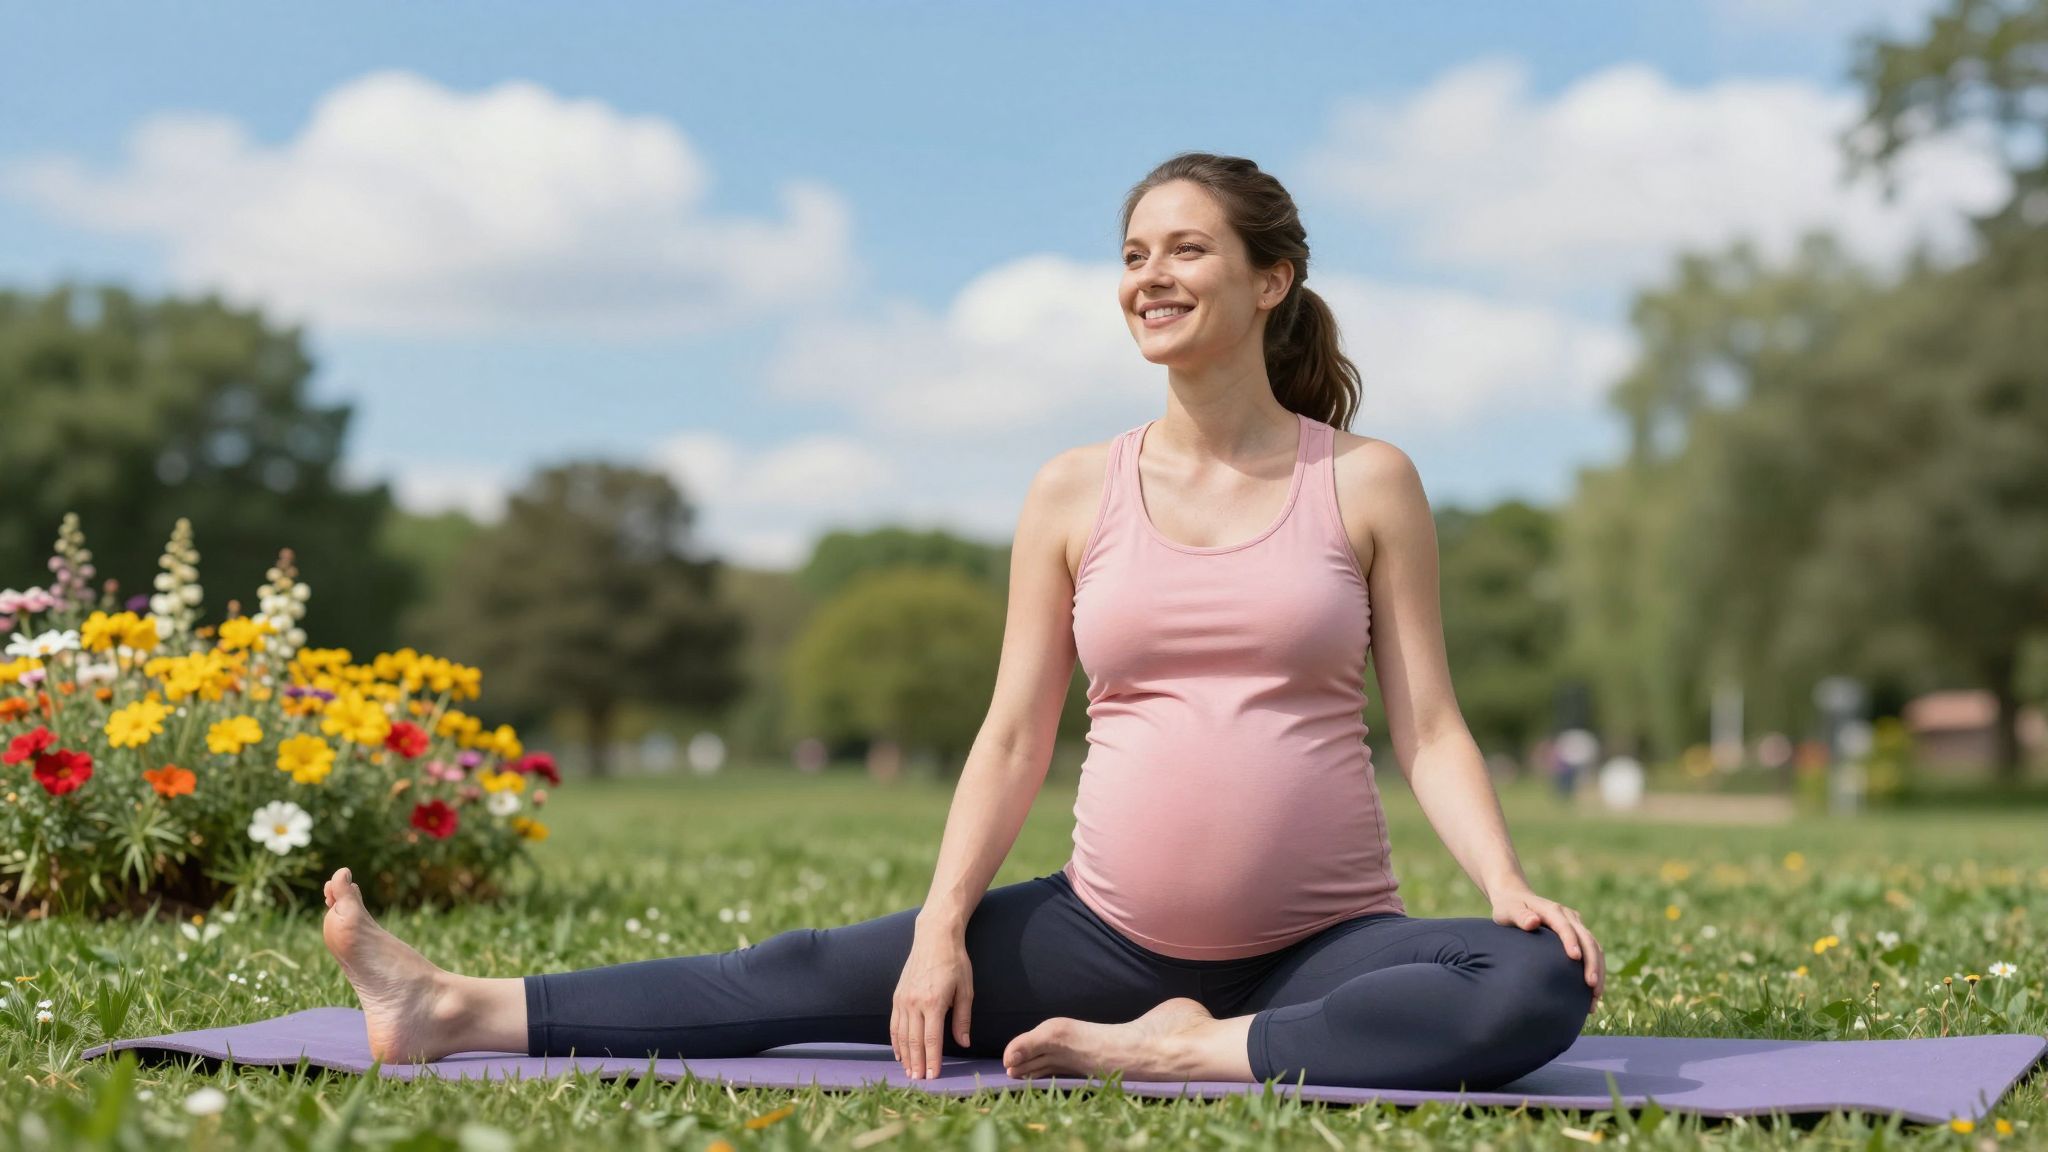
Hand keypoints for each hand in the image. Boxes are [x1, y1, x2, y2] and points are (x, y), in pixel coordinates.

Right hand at [891, 924, 973, 1078]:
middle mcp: (914, 1002)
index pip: (932, 1039)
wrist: (934, 937)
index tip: (933, 1077)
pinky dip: (896, 1040)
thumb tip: (964, 1043)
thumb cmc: (955, 962)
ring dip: (905, 1056)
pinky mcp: (897, 995)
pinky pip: (894, 1023)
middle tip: (919, 1081)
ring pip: (901, 1035)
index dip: (933, 1060)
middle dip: (917, 1063)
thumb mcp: (966, 989)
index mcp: (934, 1002)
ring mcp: (903, 999)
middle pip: (914, 1041)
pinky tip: (899, 1052)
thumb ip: (962, 1018)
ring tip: (909, 1072)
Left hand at [1490, 884, 1603, 1011]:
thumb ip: (1519, 916)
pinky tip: (1592, 992)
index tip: (1575, 958)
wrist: (1516, 899)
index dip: (1571, 941)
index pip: (1565, 926)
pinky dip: (1596, 970)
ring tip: (1596, 996)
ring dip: (1598, 970)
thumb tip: (1533, 922)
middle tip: (1591, 986)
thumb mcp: (1507, 910)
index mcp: (1552, 910)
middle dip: (1592, 963)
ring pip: (1595, 947)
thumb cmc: (1508, 908)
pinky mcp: (1578, 934)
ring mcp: (1576, 925)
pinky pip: (1592, 952)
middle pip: (1587, 939)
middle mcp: (1568, 916)